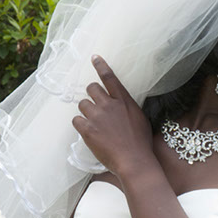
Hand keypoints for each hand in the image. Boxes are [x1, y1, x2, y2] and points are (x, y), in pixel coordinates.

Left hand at [72, 55, 153, 174]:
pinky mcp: (87, 129)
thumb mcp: (139, 118)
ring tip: (93, 124)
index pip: (109, 78)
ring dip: (86, 112)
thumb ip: (127, 107)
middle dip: (91, 95)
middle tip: (95, 106)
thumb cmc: (141, 142)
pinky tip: (88, 132)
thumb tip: (120, 104)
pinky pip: (76, 120)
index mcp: (123, 101)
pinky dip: (80, 125)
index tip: (94, 57)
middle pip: (91, 88)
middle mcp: (109, 104)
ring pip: (82, 104)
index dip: (101, 65)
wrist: (134, 160)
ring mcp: (97, 116)